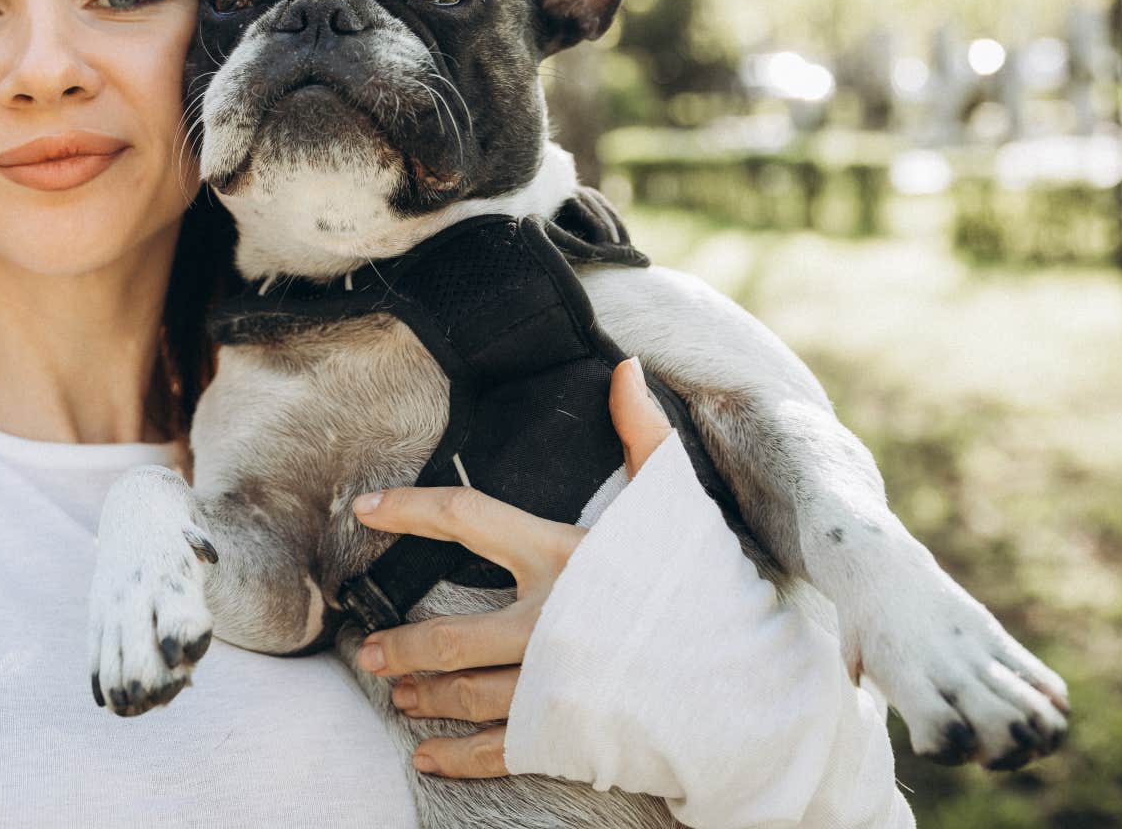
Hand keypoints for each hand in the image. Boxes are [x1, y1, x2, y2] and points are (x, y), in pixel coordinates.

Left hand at [349, 357, 674, 777]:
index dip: (409, 509)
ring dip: (422, 694)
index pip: (465, 517)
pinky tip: (427, 755)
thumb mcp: (678, 503)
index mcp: (562, 557)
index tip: (366, 509)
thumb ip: (645, 435)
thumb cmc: (712, 588)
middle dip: (402, 646)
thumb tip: (627, 366)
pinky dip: (455, 756)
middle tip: (366, 650)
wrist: (756, 688)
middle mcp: (546, 623)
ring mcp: (550, 686)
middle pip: (447, 634)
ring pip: (464, 692)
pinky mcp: (564, 735)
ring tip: (396, 694)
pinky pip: (494, 749)